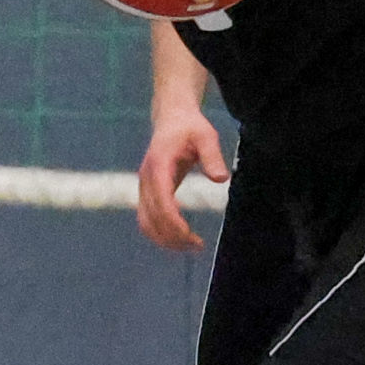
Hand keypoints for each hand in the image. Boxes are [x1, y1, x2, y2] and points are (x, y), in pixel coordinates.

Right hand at [135, 105, 230, 251]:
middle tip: (198, 246)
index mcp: (158, 165)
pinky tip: (180, 237)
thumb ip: (212, 156)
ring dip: (165, 239)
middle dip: (172, 236)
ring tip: (191, 246)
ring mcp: (143, 187)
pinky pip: (147, 219)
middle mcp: (146, 179)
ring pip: (146, 222)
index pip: (162, 201)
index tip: (190, 236)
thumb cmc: (190, 127)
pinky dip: (160, 233)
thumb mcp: (206, 136)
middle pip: (152, 217)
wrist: (171, 118)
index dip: (173, 222)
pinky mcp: (147, 192)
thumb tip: (220, 180)